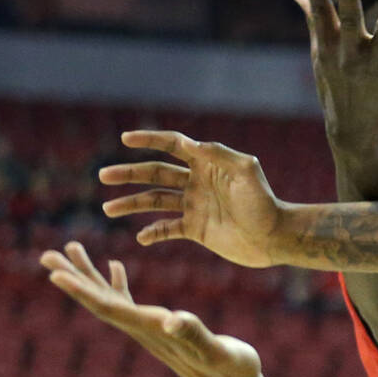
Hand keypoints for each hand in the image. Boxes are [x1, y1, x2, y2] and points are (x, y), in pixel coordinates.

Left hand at [40, 242, 266, 376]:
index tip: (55, 274)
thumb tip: (172, 322)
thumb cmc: (233, 369)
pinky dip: (117, 282)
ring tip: (70, 250)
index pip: (109, 310)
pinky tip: (115, 266)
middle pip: (99, 303)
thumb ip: (195, 335)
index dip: (82, 292)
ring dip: (89, 276)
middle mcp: (145, 331)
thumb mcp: (218, 351)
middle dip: (73, 279)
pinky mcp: (161, 327)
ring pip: (110, 299)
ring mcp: (151, 330)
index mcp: (154, 331)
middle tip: (46, 256)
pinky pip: (129, 301)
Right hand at [99, 131, 283, 266]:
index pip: (173, 145)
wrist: (274, 237)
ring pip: (155, 201)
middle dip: (129, 173)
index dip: (150, 139)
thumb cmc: (264, 203)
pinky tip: (142, 237)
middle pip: (156, 173)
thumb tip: (191, 144)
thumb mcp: (247, 171)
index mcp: (207, 164)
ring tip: (108, 209)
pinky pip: (167, 229)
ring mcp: (195, 206)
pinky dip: (153, 232)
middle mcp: (197, 182)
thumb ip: (220, 154)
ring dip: (131, 204)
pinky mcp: (196, 229)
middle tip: (103, 175)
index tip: (125, 138)